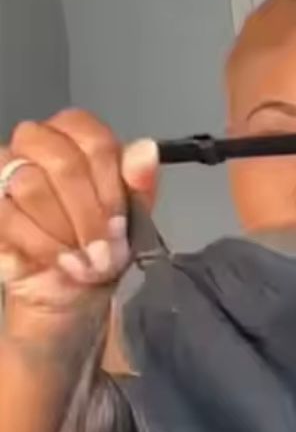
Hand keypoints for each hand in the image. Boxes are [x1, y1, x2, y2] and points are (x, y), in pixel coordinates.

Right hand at [0, 110, 158, 337]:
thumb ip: (139, 185)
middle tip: (107, 248)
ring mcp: (4, 174)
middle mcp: (34, 148)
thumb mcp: (132, 222)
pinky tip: (65, 263)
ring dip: (68, 232)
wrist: (75, 297)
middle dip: (90, 212)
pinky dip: (47, 246)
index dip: (109, 180)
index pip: (89, 133)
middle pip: (60, 157)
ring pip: (30, 184)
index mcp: (75, 142)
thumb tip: (146, 150)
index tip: (121, 222)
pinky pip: (10, 215)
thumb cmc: (101, 252)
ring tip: (88, 261)